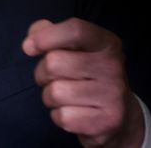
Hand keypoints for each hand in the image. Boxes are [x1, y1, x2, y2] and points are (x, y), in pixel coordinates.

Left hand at [22, 17, 144, 147]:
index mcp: (107, 43)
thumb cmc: (91, 77)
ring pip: (55, 92)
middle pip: (54, 63)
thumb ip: (54, 36)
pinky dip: (59, 116)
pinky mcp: (106, 121)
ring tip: (66, 97)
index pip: (75, 30)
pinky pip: (62, 116)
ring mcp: (112, 94)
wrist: (121, 115)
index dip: (46, 36)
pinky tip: (74, 112)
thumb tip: (33, 34)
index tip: (29, 46)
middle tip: (55, 78)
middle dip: (43, 73)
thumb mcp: (78, 51)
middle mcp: (112, 66)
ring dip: (50, 97)